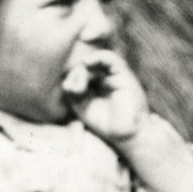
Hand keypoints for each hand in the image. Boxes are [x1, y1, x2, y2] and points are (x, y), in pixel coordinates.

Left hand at [64, 51, 192, 191]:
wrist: (124, 134)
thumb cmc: (104, 122)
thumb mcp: (81, 106)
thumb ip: (73, 92)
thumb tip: (67, 81)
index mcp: (97, 83)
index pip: (82, 70)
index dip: (72, 76)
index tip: (68, 89)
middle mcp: (107, 77)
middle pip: (89, 64)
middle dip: (77, 73)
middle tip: (74, 89)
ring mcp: (116, 76)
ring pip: (100, 59)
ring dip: (86, 65)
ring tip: (81, 77)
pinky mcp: (125, 75)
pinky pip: (112, 60)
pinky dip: (98, 57)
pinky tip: (86, 62)